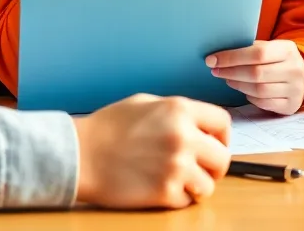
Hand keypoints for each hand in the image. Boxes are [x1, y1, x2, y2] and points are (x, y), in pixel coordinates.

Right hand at [74, 94, 230, 208]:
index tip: (215, 144)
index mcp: (180, 109)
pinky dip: (177, 198)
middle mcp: (183, 137)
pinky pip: (187, 201)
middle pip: (222, 158)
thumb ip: (176, 111)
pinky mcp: (165, 192)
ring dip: (197, 185)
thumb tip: (199, 125)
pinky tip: (160, 188)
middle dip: (213, 165)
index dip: (222, 136)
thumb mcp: (145, 103)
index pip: (223, 123)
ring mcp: (176, 166)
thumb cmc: (107, 128)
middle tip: (199, 169)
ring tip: (178, 181)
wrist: (80, 154)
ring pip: (209, 185)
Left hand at [206, 39, 303, 114]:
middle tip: (215, 71)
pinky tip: (243, 90)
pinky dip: (250, 97)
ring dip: (238, 85)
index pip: (257, 53)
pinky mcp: (291, 106)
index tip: (212, 59)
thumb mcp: (270, 47)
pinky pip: (264, 103)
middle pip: (256, 73)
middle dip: (231, 72)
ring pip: (259, 90)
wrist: (303, 76)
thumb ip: (250, 49)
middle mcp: (294, 70)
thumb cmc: (277, 59)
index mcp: (288, 50)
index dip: (232, 57)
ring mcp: (295, 90)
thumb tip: (218, 54)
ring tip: (228, 79)